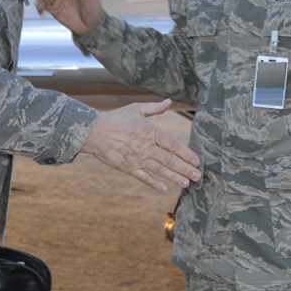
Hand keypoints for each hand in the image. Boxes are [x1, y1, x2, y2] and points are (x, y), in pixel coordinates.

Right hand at [79, 99, 200, 192]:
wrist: (93, 131)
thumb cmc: (116, 118)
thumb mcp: (136, 108)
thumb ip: (155, 108)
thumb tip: (170, 101)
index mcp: (149, 131)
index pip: (172, 144)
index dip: (185, 153)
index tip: (196, 160)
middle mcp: (144, 146)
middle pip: (168, 160)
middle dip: (185, 169)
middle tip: (197, 176)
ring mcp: (136, 158)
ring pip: (159, 170)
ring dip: (174, 178)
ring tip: (186, 184)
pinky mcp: (127, 167)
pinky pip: (143, 177)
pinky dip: (154, 184)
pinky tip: (165, 189)